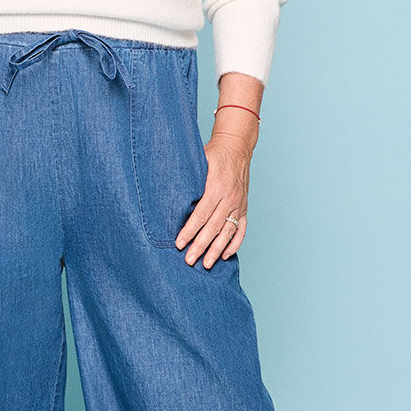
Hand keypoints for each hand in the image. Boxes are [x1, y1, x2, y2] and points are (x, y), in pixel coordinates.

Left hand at [174, 132, 250, 266]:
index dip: (189, 231)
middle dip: (200, 246)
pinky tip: (226, 255)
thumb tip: (166, 193)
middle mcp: (229, 198)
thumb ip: (187, 179)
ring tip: (207, 264)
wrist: (237, 146)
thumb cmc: (213, 153)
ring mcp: (238, 204)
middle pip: (213, 227)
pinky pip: (242, 229)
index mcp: (216, 187)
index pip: (201, 214)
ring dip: (217, 250)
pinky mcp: (244, 207)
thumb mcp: (198, 161)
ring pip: (228, 232)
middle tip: (189, 261)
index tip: (179, 244)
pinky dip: (235, 243)